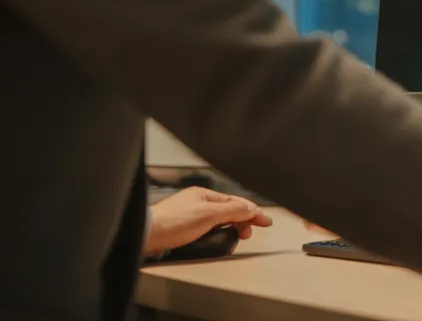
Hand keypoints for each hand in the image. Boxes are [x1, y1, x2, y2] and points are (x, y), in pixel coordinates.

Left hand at [145, 187, 272, 255]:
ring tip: (237, 236)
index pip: (235, 202)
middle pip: (228, 209)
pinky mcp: (183, 227)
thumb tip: (252, 208)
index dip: (252, 211)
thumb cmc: (173, 222)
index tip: (265, 221)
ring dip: (231, 226)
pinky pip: (209, 226)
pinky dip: (219, 230)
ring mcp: (190, 214)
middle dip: (242, 220)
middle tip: (249, 233)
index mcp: (205, 194)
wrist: (145, 234)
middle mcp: (198, 202)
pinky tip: (220, 236)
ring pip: (219, 218)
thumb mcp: (208, 214)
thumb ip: (232, 210)